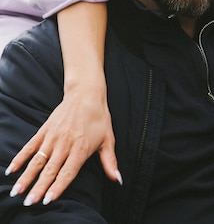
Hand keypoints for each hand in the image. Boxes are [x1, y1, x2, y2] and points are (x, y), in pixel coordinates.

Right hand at [6, 84, 120, 205]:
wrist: (86, 94)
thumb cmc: (98, 117)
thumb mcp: (108, 139)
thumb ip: (110, 161)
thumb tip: (117, 179)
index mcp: (80, 148)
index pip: (67, 172)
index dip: (58, 186)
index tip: (48, 200)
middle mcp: (65, 144)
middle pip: (50, 170)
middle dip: (38, 187)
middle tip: (29, 202)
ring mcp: (53, 137)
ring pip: (37, 161)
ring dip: (26, 177)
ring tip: (16, 191)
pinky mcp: (45, 130)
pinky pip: (30, 146)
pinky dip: (20, 158)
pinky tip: (12, 170)